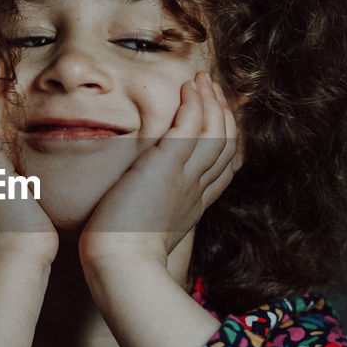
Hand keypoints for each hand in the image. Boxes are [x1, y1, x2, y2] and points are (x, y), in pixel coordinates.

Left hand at [78, 71, 240, 269]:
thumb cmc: (120, 255)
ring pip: (216, 132)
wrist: (120, 265)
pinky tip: (189, 87)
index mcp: (191, 207)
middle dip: (223, 115)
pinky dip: (195, 104)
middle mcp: (196, 191)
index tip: (217, 121)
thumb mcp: (142, 230)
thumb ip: (145, 211)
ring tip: (203, 81)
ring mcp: (186, 177)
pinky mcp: (168, 165)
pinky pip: (192, 126)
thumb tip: (130, 203)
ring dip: (212, 102)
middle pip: (226, 146)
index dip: (224, 142)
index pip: (220, 169)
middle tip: (213, 91)